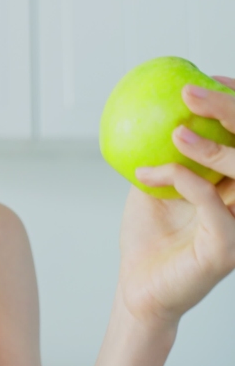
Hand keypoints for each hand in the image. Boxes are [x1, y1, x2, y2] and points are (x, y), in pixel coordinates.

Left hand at [118, 75, 234, 328]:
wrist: (139, 289)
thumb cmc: (148, 237)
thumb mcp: (153, 184)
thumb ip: (162, 152)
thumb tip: (150, 108)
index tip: (207, 76)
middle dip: (232, 112)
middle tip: (194, 90)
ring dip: (210, 147)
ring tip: (176, 129)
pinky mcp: (227, 249)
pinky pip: (212, 205)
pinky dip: (183, 182)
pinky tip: (156, 173)